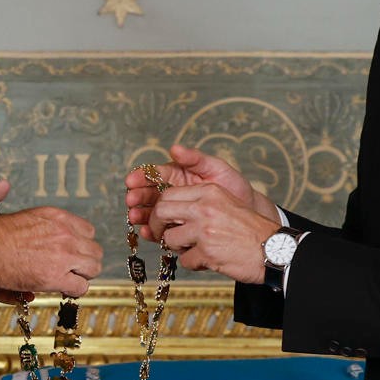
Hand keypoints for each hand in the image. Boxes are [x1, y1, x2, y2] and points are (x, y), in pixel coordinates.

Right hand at [0, 207, 102, 298]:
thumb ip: (31, 213)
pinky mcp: (56, 277)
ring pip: (93, 268)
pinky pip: (80, 287)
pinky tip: (63, 289)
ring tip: (69, 279)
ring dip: (82, 275)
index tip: (73, 252)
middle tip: (73, 269)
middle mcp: (64, 234)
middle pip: (94, 250)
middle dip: (85, 261)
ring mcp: (63, 255)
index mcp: (56, 217)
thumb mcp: (19, 213)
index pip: (88, 231)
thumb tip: (3, 186)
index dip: (81, 244)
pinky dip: (73, 291)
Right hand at [124, 144, 275, 241]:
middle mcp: (173, 192)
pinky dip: (152, 231)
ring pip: (151, 211)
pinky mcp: (179, 228)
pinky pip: (162, 229)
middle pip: (149, 193)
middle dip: (138, 197)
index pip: (154, 174)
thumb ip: (195, 158)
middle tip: (131, 200)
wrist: (248, 212)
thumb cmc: (234, 187)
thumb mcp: (217, 168)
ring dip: (141, 214)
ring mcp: (175, 211)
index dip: (142, 176)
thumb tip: (174, 148)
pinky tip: (147, 232)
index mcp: (178, 175)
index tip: (131, 180)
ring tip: (135, 217)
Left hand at [149, 183, 277, 283]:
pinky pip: (185, 260)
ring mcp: (205, 230)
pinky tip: (208, 261)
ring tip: (194, 250)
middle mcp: (205, 207)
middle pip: (161, 212)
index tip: (161, 219)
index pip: (169, 195)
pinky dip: (193, 263)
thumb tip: (166, 211)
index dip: (159, 209)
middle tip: (162, 236)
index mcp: (210, 192)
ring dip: (178, 248)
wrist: (276, 250)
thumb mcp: (226, 204)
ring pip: (170, 238)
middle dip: (157, 226)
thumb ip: (200, 203)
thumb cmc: (250, 230)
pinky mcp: (208, 252)